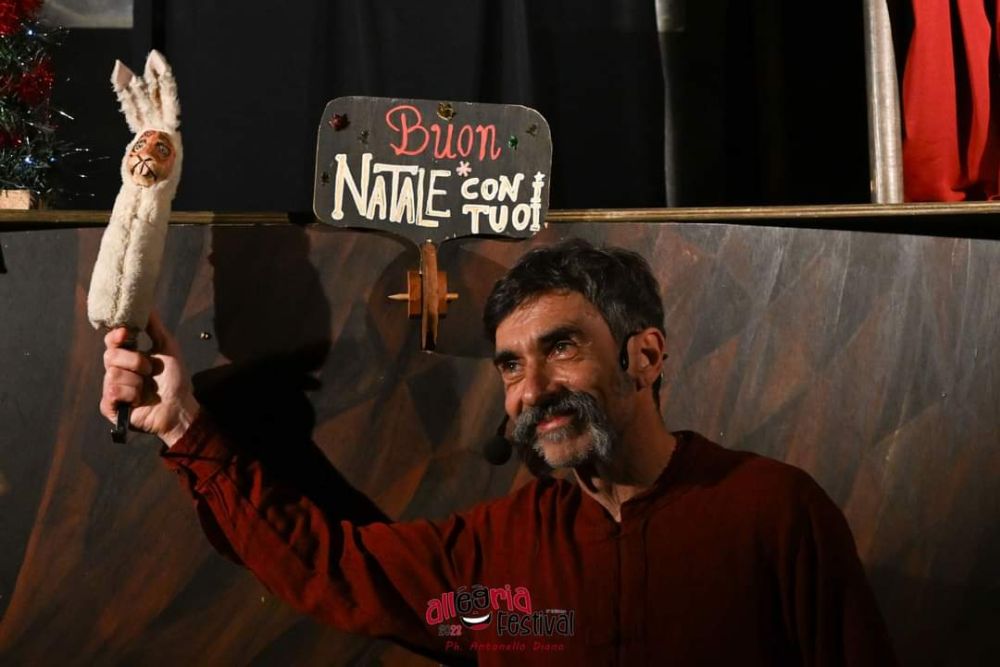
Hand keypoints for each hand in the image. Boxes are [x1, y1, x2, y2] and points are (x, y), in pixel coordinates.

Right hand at [101, 311, 199, 446]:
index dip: (116, 336)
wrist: (180, 406)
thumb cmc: (174, 379)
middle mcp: (117, 371)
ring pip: (113, 375)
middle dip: (135, 361)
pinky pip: (112, 393)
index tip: (127, 333)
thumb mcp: (167, 347)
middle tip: (150, 370)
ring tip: (147, 388)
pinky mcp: (110, 407)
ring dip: (137, 381)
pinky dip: (131, 395)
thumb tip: (146, 305)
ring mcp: (112, 389)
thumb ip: (154, 327)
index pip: (111, 342)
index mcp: (127, 357)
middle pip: (110, 356)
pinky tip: (139, 400)